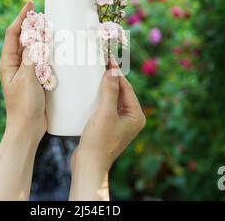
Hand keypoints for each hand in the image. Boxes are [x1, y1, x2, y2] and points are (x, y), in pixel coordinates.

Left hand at [0, 0, 45, 143]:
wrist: (28, 129)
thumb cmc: (24, 105)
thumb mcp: (28, 78)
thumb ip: (32, 56)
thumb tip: (36, 35)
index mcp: (8, 63)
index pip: (12, 34)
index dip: (20, 17)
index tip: (30, 3)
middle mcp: (15, 65)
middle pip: (23, 39)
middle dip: (32, 25)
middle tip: (45, 14)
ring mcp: (26, 73)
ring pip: (33, 49)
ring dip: (41, 38)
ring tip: (52, 27)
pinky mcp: (36, 80)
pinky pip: (42, 61)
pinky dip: (48, 53)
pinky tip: (57, 49)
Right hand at [70, 59, 145, 199]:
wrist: (88, 166)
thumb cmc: (98, 142)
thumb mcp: (104, 113)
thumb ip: (109, 91)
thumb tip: (113, 71)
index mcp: (136, 116)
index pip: (127, 88)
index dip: (116, 73)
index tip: (107, 58)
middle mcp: (130, 119)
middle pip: (120, 92)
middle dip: (110, 78)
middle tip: (99, 63)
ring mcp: (119, 123)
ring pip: (111, 98)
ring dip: (103, 87)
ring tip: (92, 74)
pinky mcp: (107, 126)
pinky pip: (104, 106)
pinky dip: (97, 98)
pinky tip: (88, 92)